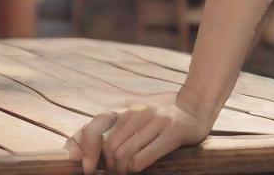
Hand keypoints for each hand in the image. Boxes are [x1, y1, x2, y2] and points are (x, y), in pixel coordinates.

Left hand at [65, 91, 212, 173]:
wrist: (196, 106)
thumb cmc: (160, 117)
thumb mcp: (135, 118)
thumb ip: (109, 130)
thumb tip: (76, 153)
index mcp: (127, 108)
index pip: (95, 127)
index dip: (85, 149)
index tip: (88, 169)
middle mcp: (140, 112)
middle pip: (109, 150)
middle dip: (108, 168)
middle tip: (116, 172)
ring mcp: (157, 121)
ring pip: (122, 157)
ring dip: (121, 172)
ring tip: (127, 171)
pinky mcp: (172, 132)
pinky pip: (141, 159)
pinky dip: (135, 168)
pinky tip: (140, 166)